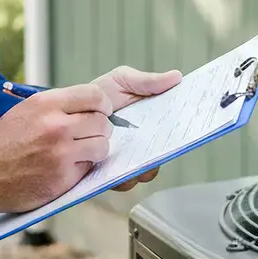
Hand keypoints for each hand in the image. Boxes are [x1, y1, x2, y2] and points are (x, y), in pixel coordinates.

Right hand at [0, 84, 113, 213]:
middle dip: (100, 130)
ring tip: (79, 153)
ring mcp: (61, 153)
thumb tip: (91, 108)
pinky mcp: (64, 178)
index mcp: (46, 104)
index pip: (94, 96)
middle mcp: (56, 126)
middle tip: (89, 136)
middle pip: (103, 123)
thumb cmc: (3, 142)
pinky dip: (81, 168)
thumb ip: (58, 107)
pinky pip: (89, 168)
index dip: (102, 105)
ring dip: (95, 150)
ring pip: (102, 146)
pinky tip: (64, 168)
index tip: (101, 112)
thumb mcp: (26, 111)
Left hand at [92, 66, 181, 191]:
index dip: (185, 129)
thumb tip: (176, 77)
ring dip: (146, 166)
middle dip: (167, 149)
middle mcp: (143, 144)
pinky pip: (124, 181)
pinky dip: (125, 176)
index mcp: (151, 123)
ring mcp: (128, 160)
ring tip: (139, 157)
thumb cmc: (95, 97)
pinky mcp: (110, 174)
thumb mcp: (121, 81)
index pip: (174, 130)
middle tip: (164, 143)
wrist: (66, 114)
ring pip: (147, 170)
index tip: (192, 124)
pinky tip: (119, 166)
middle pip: (164, 153)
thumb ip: (146, 82)